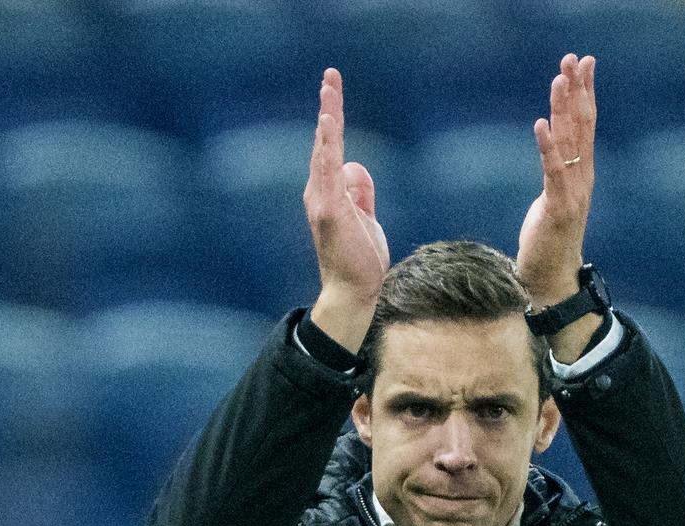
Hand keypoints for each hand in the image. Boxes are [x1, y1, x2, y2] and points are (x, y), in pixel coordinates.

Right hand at [304, 68, 388, 349]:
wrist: (355, 290)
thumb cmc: (359, 259)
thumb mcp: (365, 218)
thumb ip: (360, 192)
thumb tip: (355, 165)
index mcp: (328, 190)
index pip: (331, 146)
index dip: (333, 117)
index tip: (334, 87)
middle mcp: (319, 190)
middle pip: (324, 140)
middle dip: (328, 107)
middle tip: (331, 76)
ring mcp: (321, 200)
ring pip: (323, 151)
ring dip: (327, 120)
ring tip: (330, 90)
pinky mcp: (328, 212)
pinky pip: (327, 173)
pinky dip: (327, 149)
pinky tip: (329, 129)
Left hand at [518, 53, 596, 309]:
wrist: (553, 280)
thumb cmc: (550, 241)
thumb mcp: (554, 196)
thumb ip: (556, 169)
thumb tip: (551, 142)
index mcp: (582, 173)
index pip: (585, 125)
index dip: (585, 93)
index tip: (583, 63)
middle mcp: (583, 179)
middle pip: (583, 126)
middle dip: (578, 91)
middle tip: (575, 59)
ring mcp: (573, 194)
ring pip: (571, 144)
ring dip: (564, 110)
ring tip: (558, 80)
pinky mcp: (557, 208)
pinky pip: (553, 172)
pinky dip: (547, 147)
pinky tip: (540, 125)